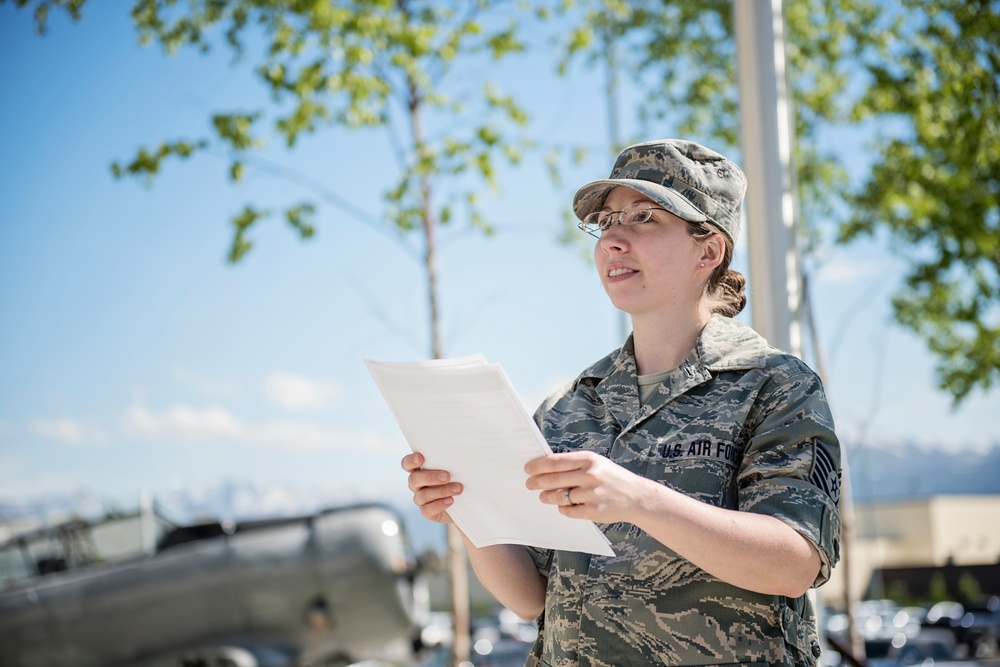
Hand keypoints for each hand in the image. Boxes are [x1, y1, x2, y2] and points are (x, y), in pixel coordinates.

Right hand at [402, 452, 462, 524]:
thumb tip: (459, 455)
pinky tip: (450, 500)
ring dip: (441, 491)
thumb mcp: (454, 470)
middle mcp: (416, 484)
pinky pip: (427, 510)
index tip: (421, 458)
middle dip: (430, 477)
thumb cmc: (457, 479)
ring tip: (457, 489)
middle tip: (447, 476)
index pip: (407, 464)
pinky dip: (439, 505)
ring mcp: (420, 499)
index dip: (411, 461)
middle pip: (414, 479)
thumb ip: (449, 463)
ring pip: (423, 495)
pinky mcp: (426, 512)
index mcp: (419, 470)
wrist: (463, 503)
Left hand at [524, 451, 652, 523]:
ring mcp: (592, 494)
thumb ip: (574, 464)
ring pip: (558, 497)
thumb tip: (545, 467)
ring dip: (547, 497)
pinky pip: (568, 511)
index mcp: (589, 460)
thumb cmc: (611, 477)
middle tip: (529, 484)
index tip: (528, 469)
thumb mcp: (596, 463)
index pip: (555, 462)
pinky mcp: (593, 512)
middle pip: (553, 480)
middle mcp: (590, 475)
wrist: (636, 496)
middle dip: (537, 482)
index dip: (538, 466)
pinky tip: (562, 505)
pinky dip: (562, 508)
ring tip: (543, 496)